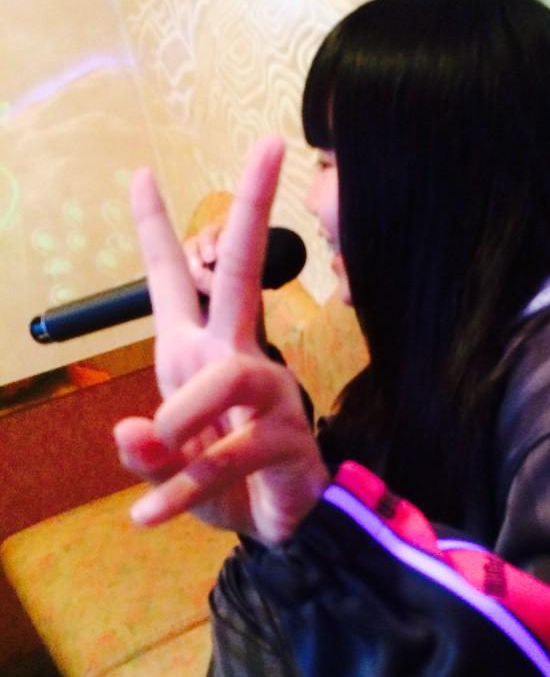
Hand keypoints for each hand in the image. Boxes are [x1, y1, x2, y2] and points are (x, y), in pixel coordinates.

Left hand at [113, 137, 328, 543]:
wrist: (275, 531)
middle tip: (270, 145)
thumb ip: (143, 453)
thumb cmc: (221, 484)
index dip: (155, 227)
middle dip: (252, 208)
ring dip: (185, 410)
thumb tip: (134, 430)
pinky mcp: (288, 439)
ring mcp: (270, 394)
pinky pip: (231, 453)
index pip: (175, 279)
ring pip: (230, 371)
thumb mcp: (165, 469)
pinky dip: (184, 487)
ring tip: (161, 445)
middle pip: (241, 272)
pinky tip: (149, 516)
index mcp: (197, 351)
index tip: (140, 172)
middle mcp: (235, 357)